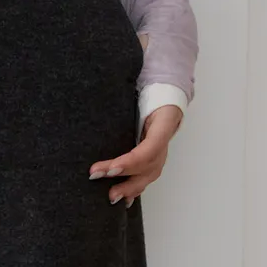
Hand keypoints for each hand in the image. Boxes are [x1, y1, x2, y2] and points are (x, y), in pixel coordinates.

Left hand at [89, 30, 181, 204]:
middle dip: (126, 177)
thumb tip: (105, 65)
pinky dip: (136, 185)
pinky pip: (149, 171)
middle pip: (151, 165)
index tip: (106, 168)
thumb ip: (128, 71)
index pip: (150, 148)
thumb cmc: (152, 72)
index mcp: (166, 116)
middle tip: (98, 179)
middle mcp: (166, 133)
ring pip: (151, 172)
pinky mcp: (155, 147)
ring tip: (110, 197)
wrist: (167, 74)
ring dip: (131, 186)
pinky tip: (124, 201)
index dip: (129, 161)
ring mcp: (163, 142)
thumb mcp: (142, 69)